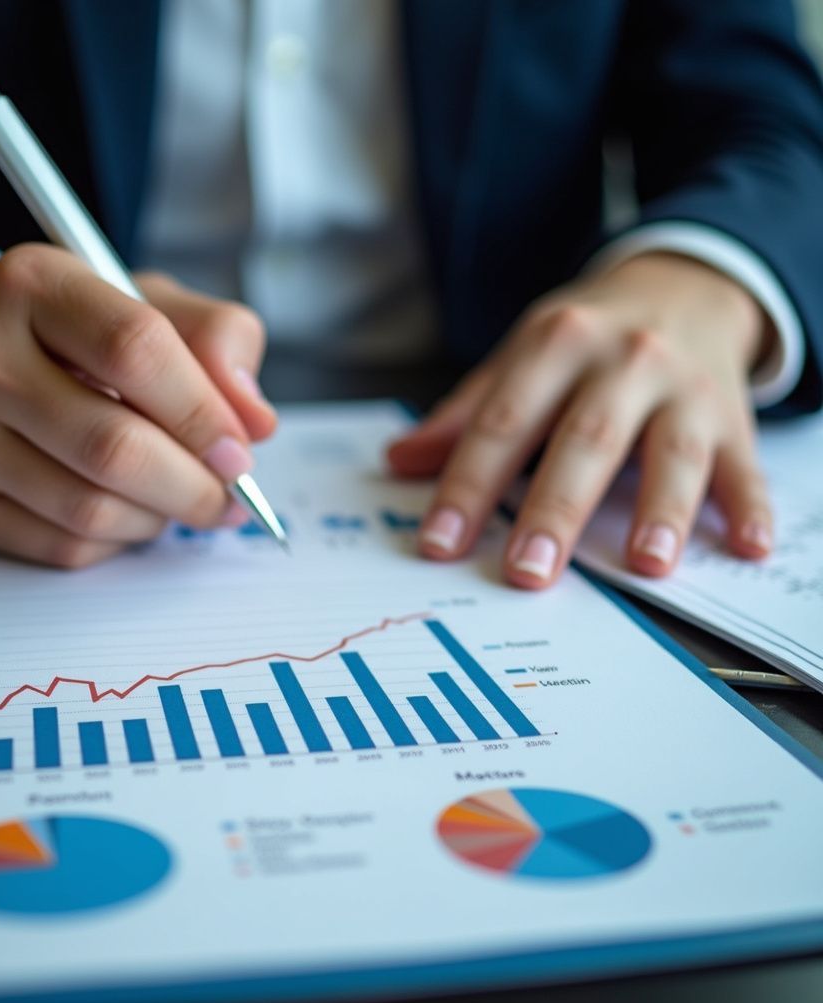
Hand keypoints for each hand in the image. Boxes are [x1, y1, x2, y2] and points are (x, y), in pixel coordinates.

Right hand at [0, 244, 275, 566]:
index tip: (241, 450)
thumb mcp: (154, 304)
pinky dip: (119, 539)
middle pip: (114, 446)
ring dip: (160, 517)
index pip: (136, 350)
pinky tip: (131, 511)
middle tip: (231, 496)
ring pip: (91, 509)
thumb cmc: (80, 335)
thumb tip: (255, 422)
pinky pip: (64, 546)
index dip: (204, 413)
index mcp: (32, 283)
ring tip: (181, 497)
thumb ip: (219, 340)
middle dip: (195, 485)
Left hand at [388, 253, 773, 587]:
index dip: (467, 485)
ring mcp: (684, 389)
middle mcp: (624, 361)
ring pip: (672, 452)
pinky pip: (744, 465)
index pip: (503, 422)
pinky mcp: (733, 417)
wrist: (684, 284)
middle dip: (555, 509)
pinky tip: (747, 545)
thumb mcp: (522, 356)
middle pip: (585, 440)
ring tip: (646, 563)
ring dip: (662, 510)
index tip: (440, 542)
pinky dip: (750, 506)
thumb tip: (399, 461)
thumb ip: (466, 413)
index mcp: (557, 345)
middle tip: (527, 570)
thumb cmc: (587, 336)